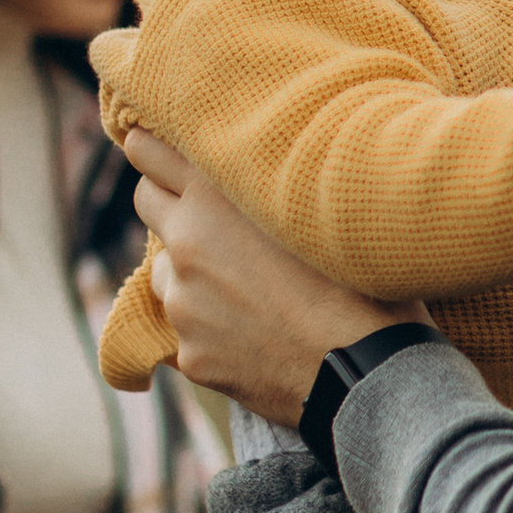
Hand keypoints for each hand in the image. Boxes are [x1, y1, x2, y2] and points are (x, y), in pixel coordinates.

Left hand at [126, 133, 398, 420]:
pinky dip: (213, 325)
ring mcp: (183, 303)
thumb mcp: (317, 203)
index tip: (154, 143)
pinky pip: (190, 328)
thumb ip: (270, 180)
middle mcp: (188, 243)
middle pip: (147, 202)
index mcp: (217, 195)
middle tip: (209, 209)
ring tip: (248, 283)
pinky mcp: (190, 354)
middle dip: (169, 200)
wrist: (365, 369)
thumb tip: (260, 163)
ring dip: (192, 269)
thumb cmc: (361, 275)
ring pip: (167, 270)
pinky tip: (258, 331)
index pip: (149, 151)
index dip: (151, 146)